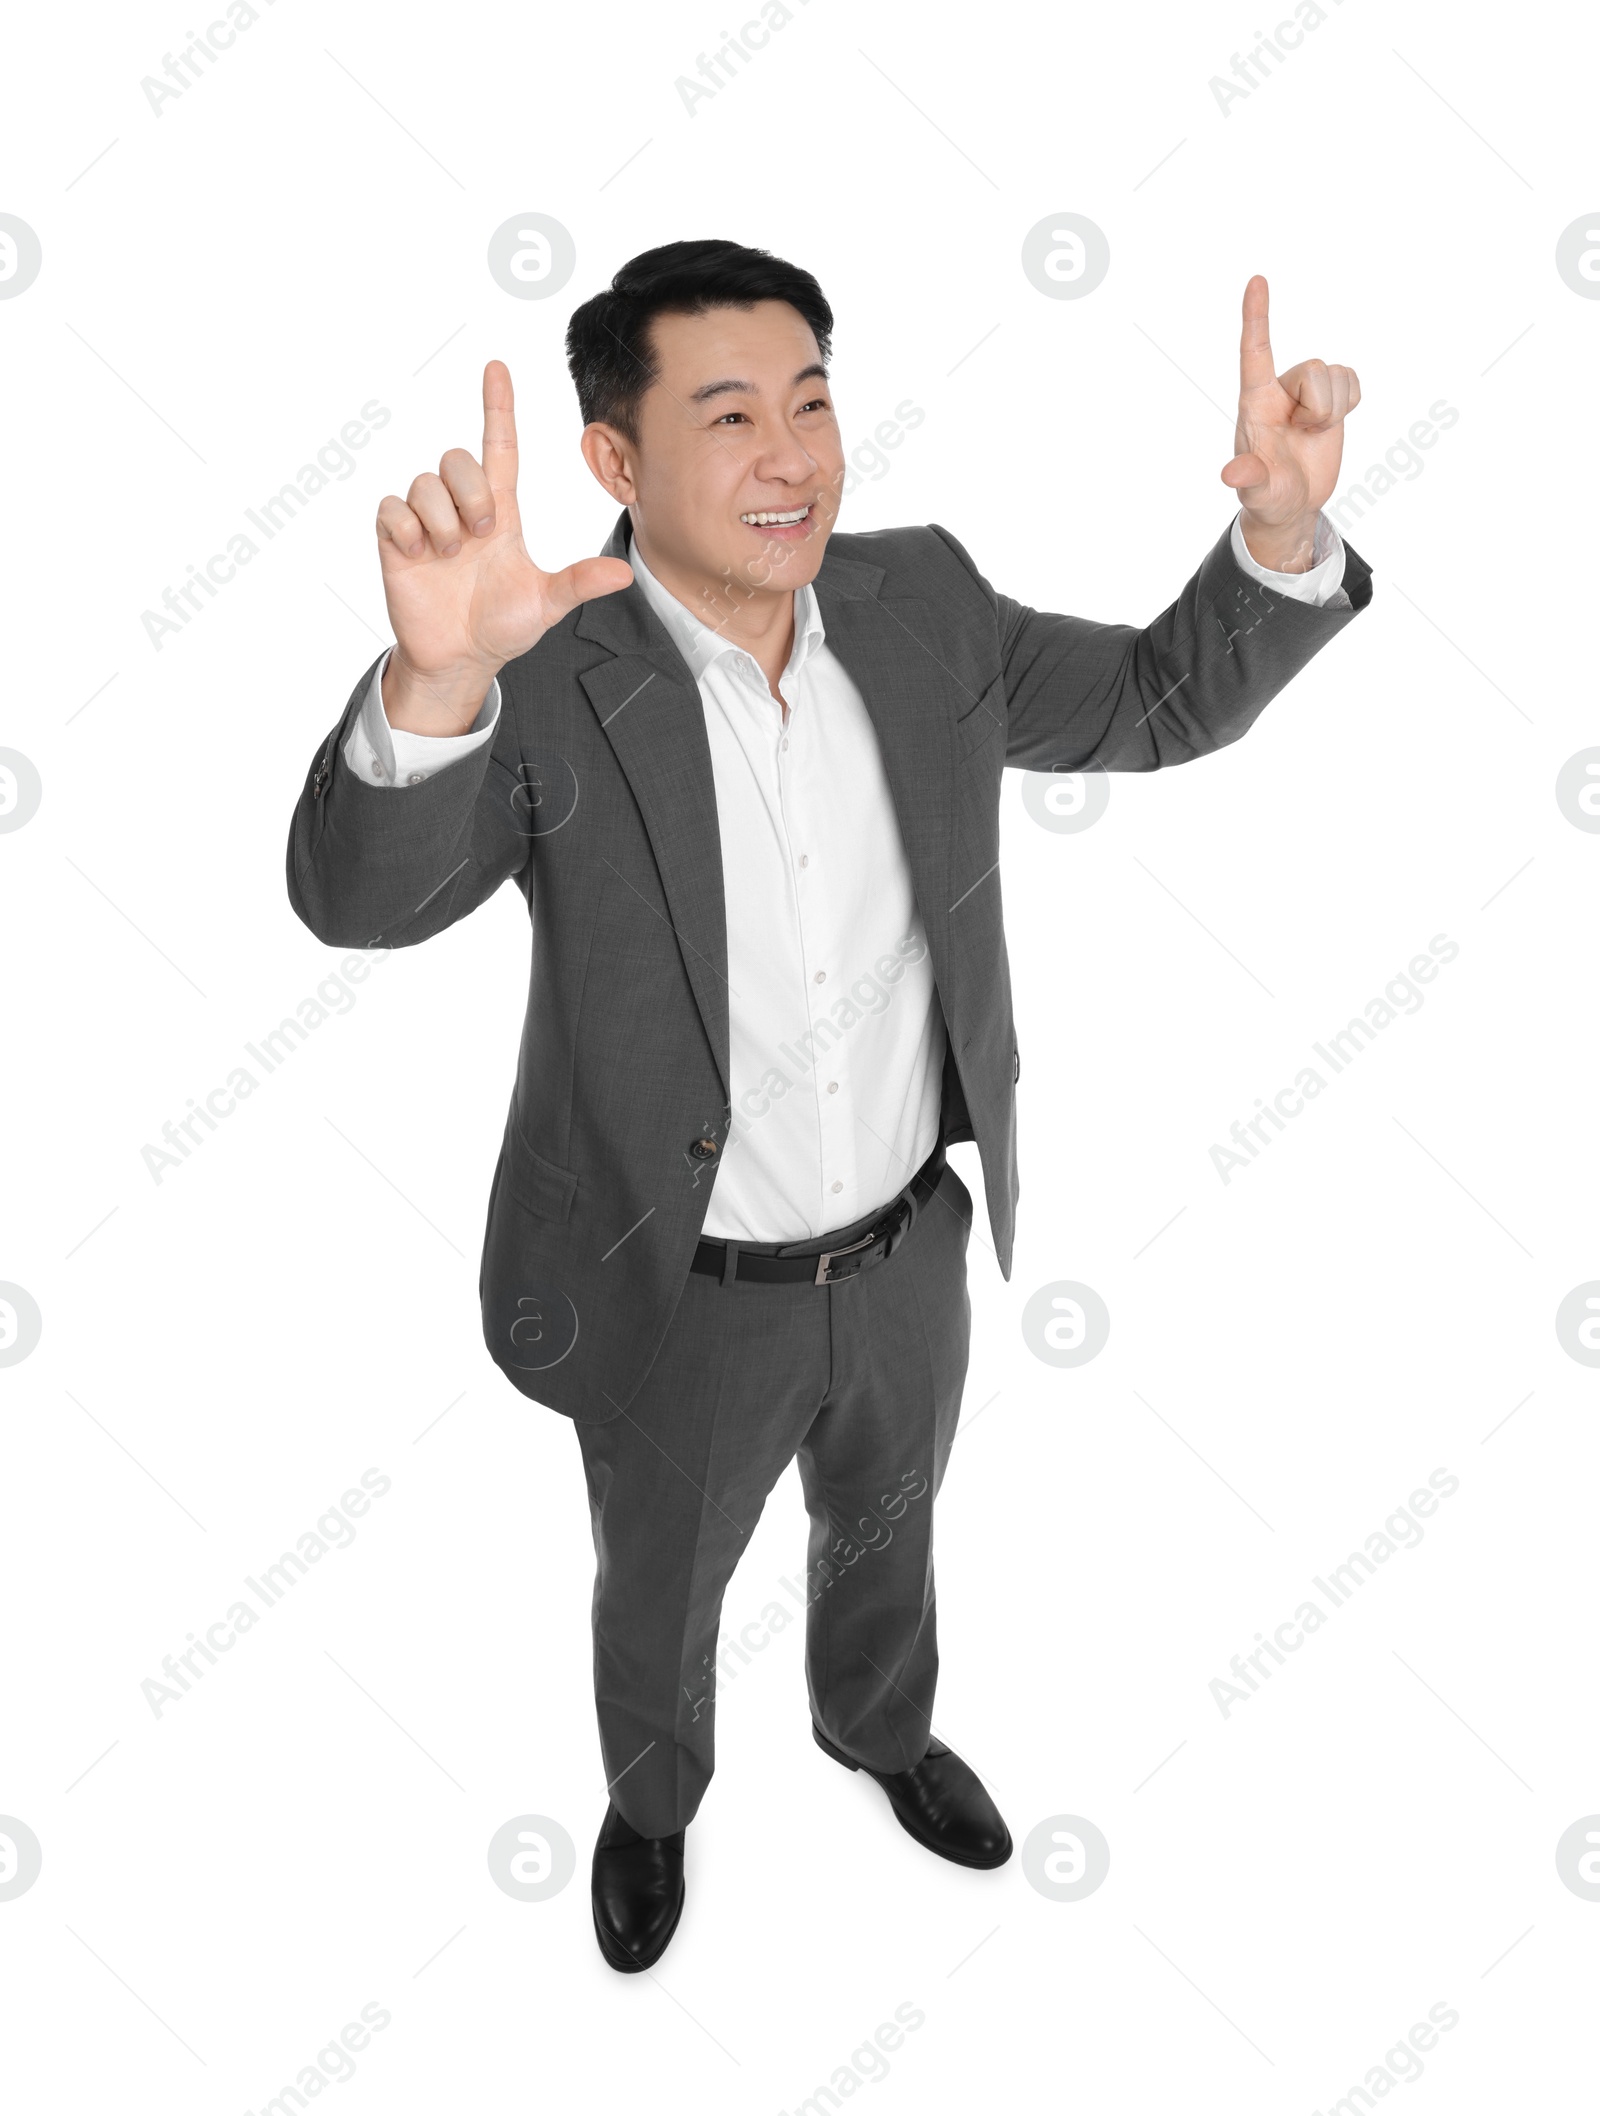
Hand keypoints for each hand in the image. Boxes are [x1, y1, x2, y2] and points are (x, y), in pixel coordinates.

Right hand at [375, 360, 632, 734]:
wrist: (460, 658)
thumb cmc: (501, 626)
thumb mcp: (546, 604)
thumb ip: (579, 583)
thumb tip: (623, 574)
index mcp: (500, 512)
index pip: (499, 445)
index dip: (498, 406)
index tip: (497, 367)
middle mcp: (462, 508)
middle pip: (456, 458)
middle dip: (470, 493)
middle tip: (479, 535)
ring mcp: (427, 522)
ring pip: (425, 483)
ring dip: (441, 520)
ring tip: (449, 555)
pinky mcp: (397, 539)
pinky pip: (392, 507)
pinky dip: (407, 529)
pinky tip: (420, 555)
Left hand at [1220, 276, 1359, 572]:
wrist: (1292, 504)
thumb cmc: (1268, 495)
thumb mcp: (1258, 492)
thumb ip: (1249, 479)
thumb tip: (1233, 475)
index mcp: (1255, 402)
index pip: (1255, 350)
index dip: (1256, 315)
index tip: (1256, 280)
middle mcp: (1280, 388)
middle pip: (1314, 369)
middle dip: (1319, 408)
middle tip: (1302, 435)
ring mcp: (1306, 391)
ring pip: (1336, 375)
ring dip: (1334, 410)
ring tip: (1313, 433)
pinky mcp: (1331, 396)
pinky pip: (1353, 382)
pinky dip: (1349, 405)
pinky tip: (1330, 424)